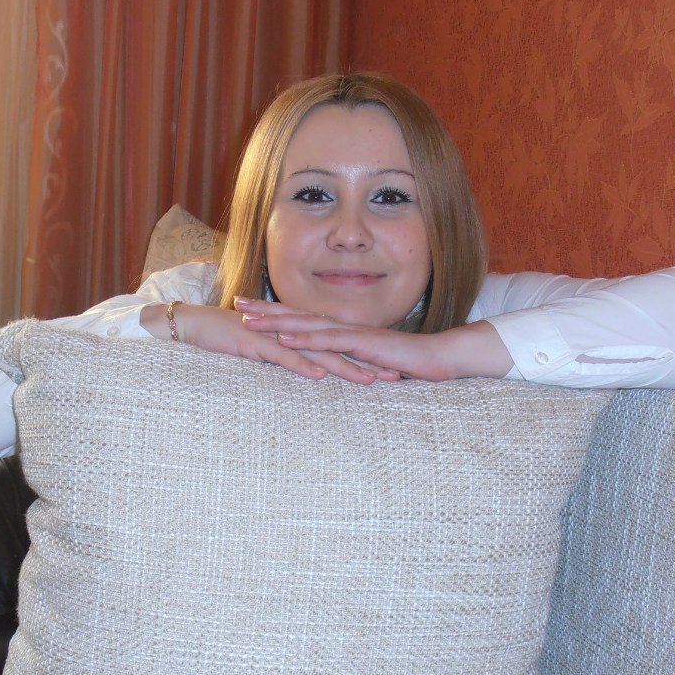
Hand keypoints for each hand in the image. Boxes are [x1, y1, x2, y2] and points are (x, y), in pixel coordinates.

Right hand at [140, 302, 399, 383]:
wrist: (191, 324)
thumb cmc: (224, 340)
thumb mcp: (262, 353)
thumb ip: (287, 360)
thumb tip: (310, 373)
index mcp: (294, 335)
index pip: (335, 347)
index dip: (362, 359)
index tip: (388, 373)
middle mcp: (290, 332)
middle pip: (335, 348)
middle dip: (365, 362)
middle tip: (394, 377)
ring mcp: (273, 335)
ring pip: (315, 352)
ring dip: (343, 366)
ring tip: (368, 380)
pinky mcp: (254, 342)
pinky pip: (281, 355)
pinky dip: (300, 364)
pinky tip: (319, 375)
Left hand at [234, 297, 514, 380]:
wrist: (439, 358)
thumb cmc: (407, 364)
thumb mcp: (370, 366)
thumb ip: (350, 365)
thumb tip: (333, 373)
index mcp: (342, 331)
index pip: (303, 318)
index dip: (276, 312)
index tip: (249, 308)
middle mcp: (342, 327)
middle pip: (297, 313)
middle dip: (265, 308)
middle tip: (235, 301)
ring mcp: (351, 332)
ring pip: (305, 323)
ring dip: (275, 320)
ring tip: (248, 320)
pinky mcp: (361, 343)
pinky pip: (327, 340)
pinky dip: (303, 337)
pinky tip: (283, 336)